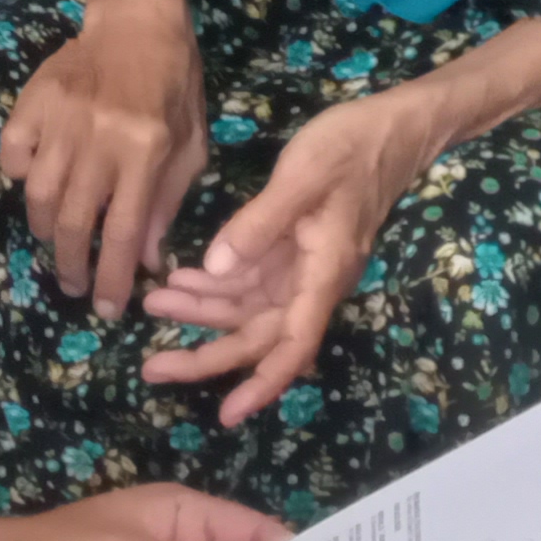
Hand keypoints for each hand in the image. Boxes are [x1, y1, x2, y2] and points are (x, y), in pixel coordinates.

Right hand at [2, 0, 208, 317]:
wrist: (138, 19)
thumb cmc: (174, 85)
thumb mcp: (190, 145)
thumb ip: (166, 202)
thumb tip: (143, 260)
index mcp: (145, 149)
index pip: (121, 231)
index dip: (112, 278)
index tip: (106, 309)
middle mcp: (99, 137)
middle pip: (73, 221)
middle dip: (72, 266)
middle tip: (76, 286)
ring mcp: (61, 118)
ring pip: (38, 195)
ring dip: (45, 231)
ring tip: (58, 245)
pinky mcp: (33, 101)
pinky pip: (13, 155)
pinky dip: (20, 177)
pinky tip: (36, 185)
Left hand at [140, 94, 435, 425]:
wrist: (391, 126)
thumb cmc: (353, 147)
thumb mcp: (303, 177)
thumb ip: (258, 224)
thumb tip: (215, 269)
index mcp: (323, 274)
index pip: (292, 345)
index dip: (261, 383)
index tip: (227, 413)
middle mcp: (312, 282)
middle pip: (258, 337)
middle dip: (206, 355)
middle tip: (150, 368)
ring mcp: (301, 268)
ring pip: (247, 309)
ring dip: (202, 312)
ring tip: (153, 307)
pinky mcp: (293, 249)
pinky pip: (249, 280)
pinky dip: (215, 284)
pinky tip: (180, 280)